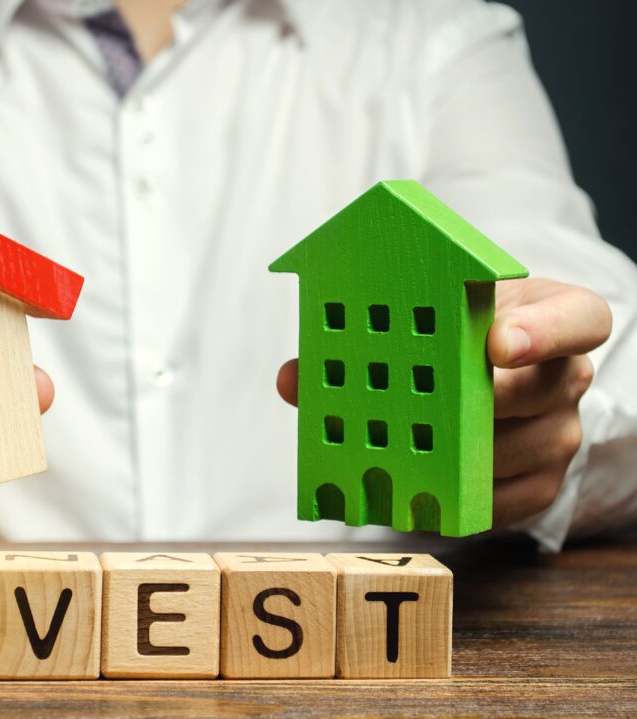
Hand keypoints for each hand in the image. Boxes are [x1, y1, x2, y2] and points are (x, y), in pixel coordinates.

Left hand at [275, 278, 610, 530]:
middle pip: (547, 390)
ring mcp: (559, 434)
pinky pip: (505, 502)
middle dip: (483, 399)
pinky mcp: (539, 485)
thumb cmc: (454, 338)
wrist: (489, 376)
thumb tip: (294, 379)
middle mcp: (566, 377)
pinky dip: (457, 497)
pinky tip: (412, 492)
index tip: (496, 342)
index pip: (580, 318)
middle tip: (429, 409)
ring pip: (520, 450)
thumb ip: (366, 341)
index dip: (545, 330)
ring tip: (399, 451)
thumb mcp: (425, 320)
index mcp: (550, 315)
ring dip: (460, 452)